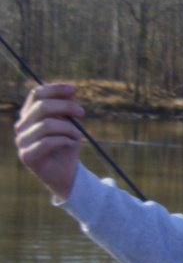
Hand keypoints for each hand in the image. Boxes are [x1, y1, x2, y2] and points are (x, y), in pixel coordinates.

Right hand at [14, 83, 84, 200]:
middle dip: (66, 107)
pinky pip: (48, 142)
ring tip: (77, 135)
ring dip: (68, 128)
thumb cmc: (66, 145)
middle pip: (42, 106)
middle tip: (82, 113)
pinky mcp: (26, 156)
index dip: (55, 89)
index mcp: (29, 115)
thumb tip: (70, 92)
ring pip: (46, 125)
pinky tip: (71, 144)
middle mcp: (21, 126)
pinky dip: (65, 140)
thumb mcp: (70, 123)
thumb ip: (66, 108)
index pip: (37, 94)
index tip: (74, 90)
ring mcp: (21, 141)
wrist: (66, 173)